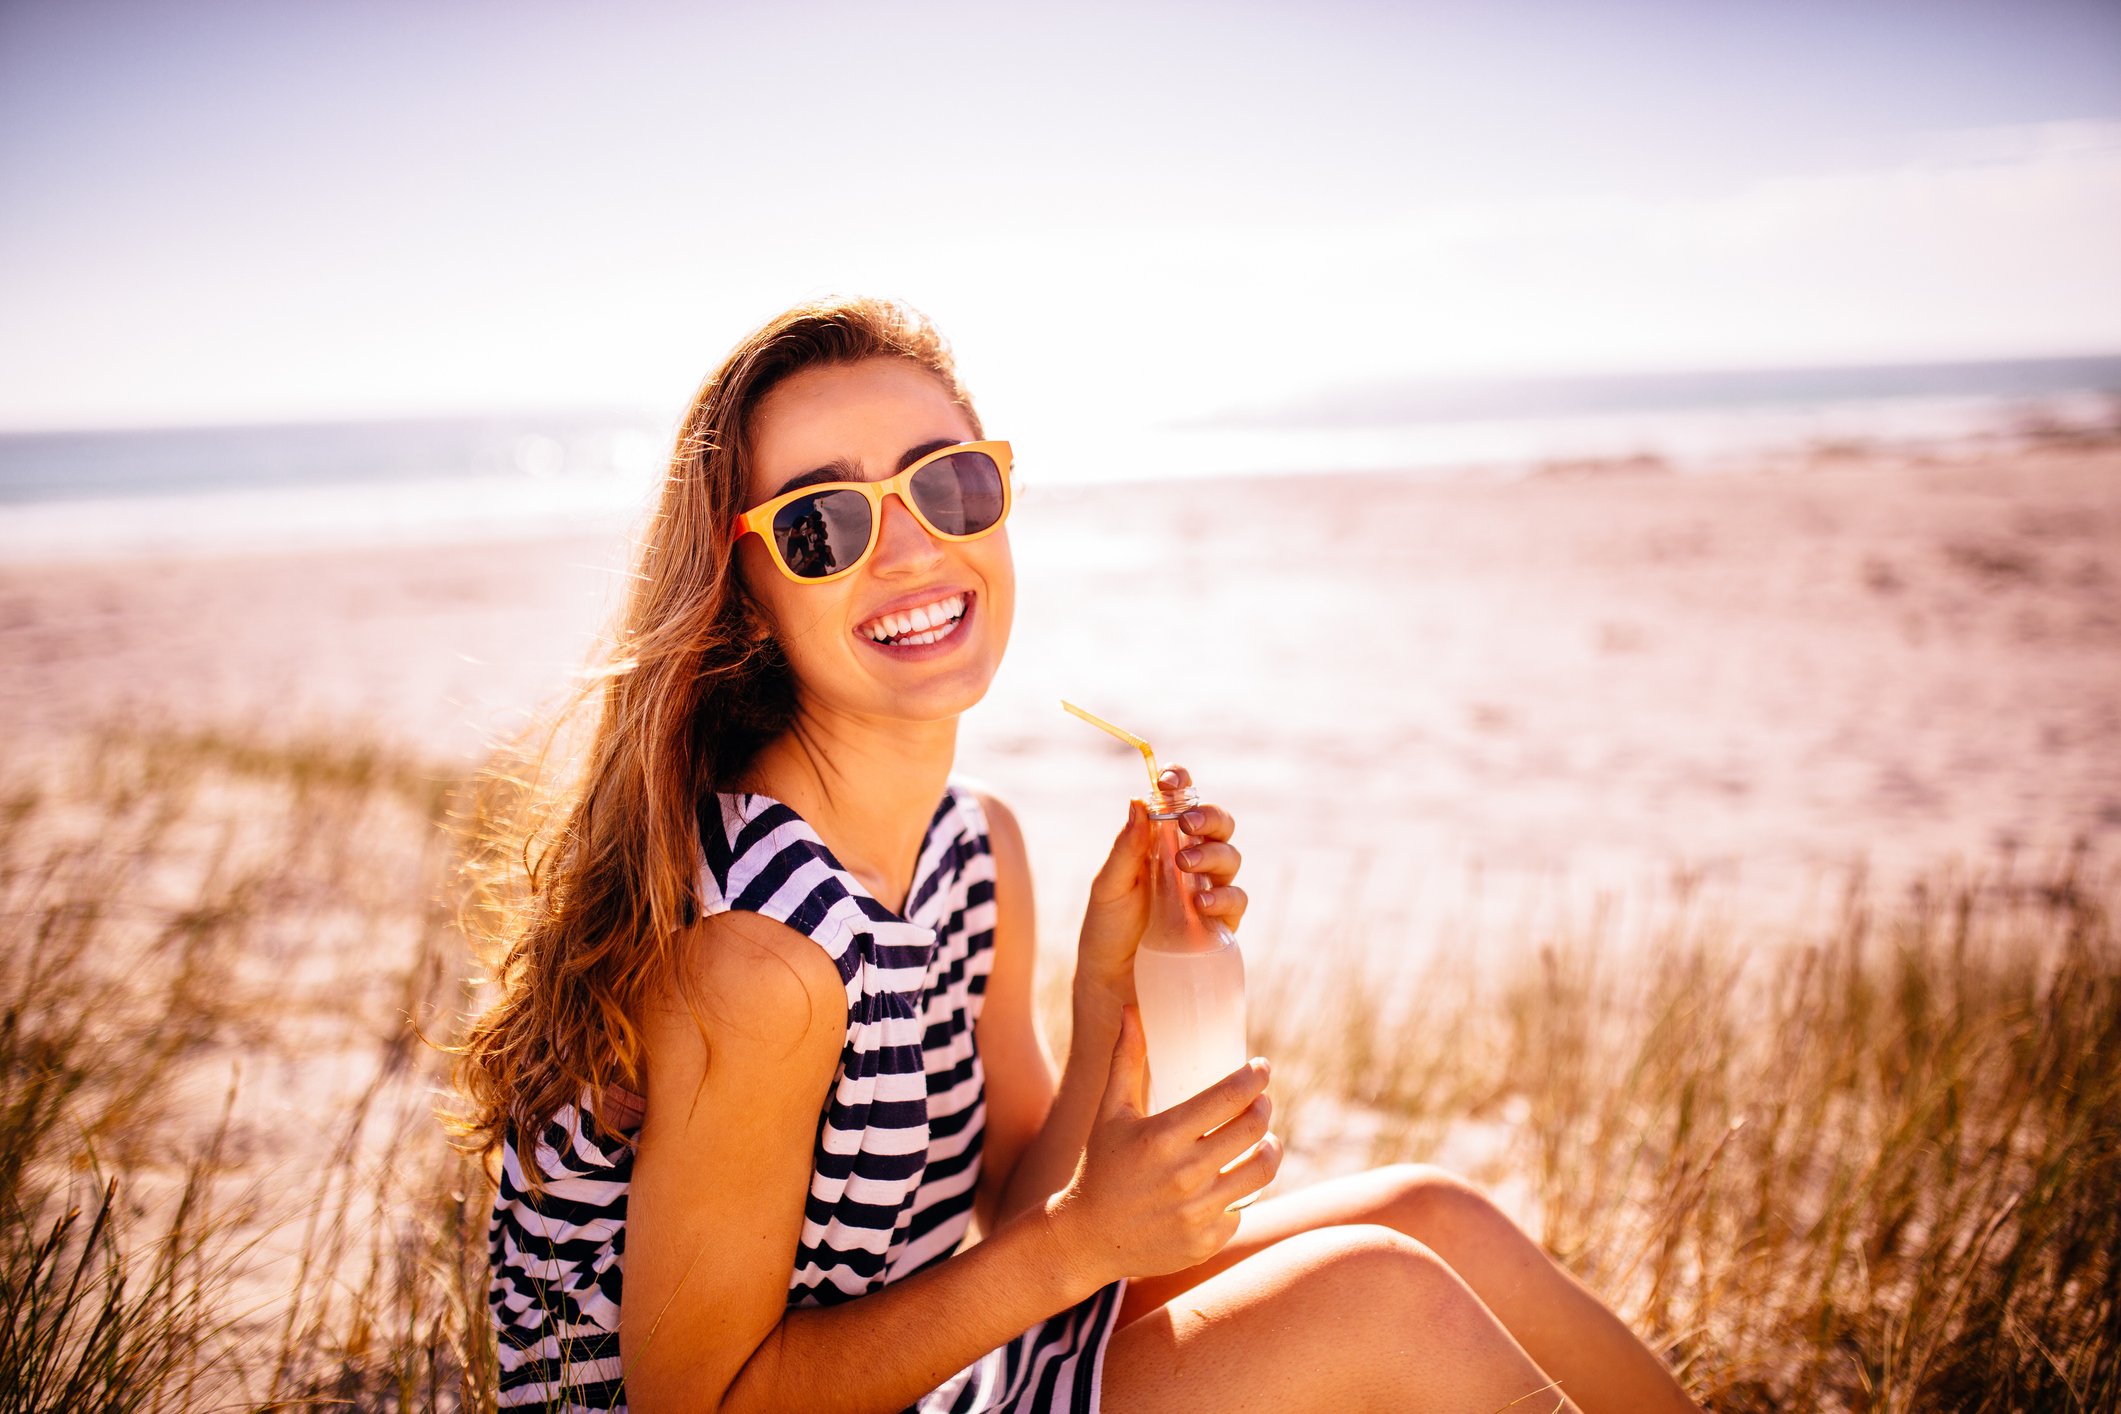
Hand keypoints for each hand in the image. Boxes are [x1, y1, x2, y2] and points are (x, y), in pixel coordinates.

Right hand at [1045, 1005, 1282, 1288]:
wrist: (1087, 1238)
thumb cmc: (1100, 1165)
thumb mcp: (1109, 1112)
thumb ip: (1124, 1060)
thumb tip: (1132, 1010)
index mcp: (1162, 1137)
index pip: (1229, 1097)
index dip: (1255, 1077)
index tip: (1262, 1068)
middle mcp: (1184, 1175)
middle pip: (1254, 1130)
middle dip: (1265, 1108)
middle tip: (1261, 1102)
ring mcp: (1197, 1212)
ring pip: (1261, 1170)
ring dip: (1270, 1148)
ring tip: (1265, 1139)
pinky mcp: (1205, 1242)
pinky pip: (1243, 1209)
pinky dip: (1242, 1192)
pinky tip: (1233, 1182)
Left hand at [1075, 763, 1248, 1006]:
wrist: (1111, 982)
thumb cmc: (1107, 929)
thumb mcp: (1108, 887)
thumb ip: (1125, 849)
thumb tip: (1138, 802)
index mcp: (1161, 844)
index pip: (1180, 803)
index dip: (1182, 784)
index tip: (1170, 777)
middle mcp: (1190, 862)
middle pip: (1217, 825)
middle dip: (1208, 817)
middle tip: (1187, 822)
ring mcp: (1207, 891)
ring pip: (1230, 858)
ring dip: (1213, 854)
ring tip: (1187, 864)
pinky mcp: (1219, 925)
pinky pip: (1235, 901)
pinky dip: (1224, 897)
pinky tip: (1202, 903)